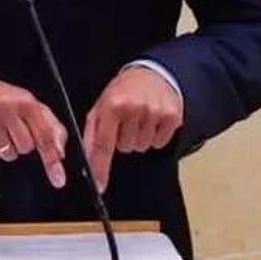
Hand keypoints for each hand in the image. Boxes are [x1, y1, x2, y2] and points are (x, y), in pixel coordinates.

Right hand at [0, 76, 67, 187]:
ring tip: (1, 130)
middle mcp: (7, 107)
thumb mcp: (33, 107)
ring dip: (7, 148)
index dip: (52, 158)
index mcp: (27, 102)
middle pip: (26, 147)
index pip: (44, 135)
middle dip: (23, 144)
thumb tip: (60, 152)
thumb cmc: (7, 100)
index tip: (58, 178)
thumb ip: (52, 128)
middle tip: (15, 130)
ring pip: (8, 154)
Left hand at [83, 66, 182, 192]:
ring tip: (139, 118)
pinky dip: (155, 136)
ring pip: (142, 146)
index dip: (101, 167)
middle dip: (123, 138)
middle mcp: (135, 108)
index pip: (104, 144)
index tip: (100, 186)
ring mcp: (155, 112)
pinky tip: (152, 120)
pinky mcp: (172, 116)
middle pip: (125, 147)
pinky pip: (159, 143)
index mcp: (113, 105)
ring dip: (139, 137)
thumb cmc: (123, 91)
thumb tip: (88, 161)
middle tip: (126, 120)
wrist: (152, 73)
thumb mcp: (101, 106)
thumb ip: (92, 134)